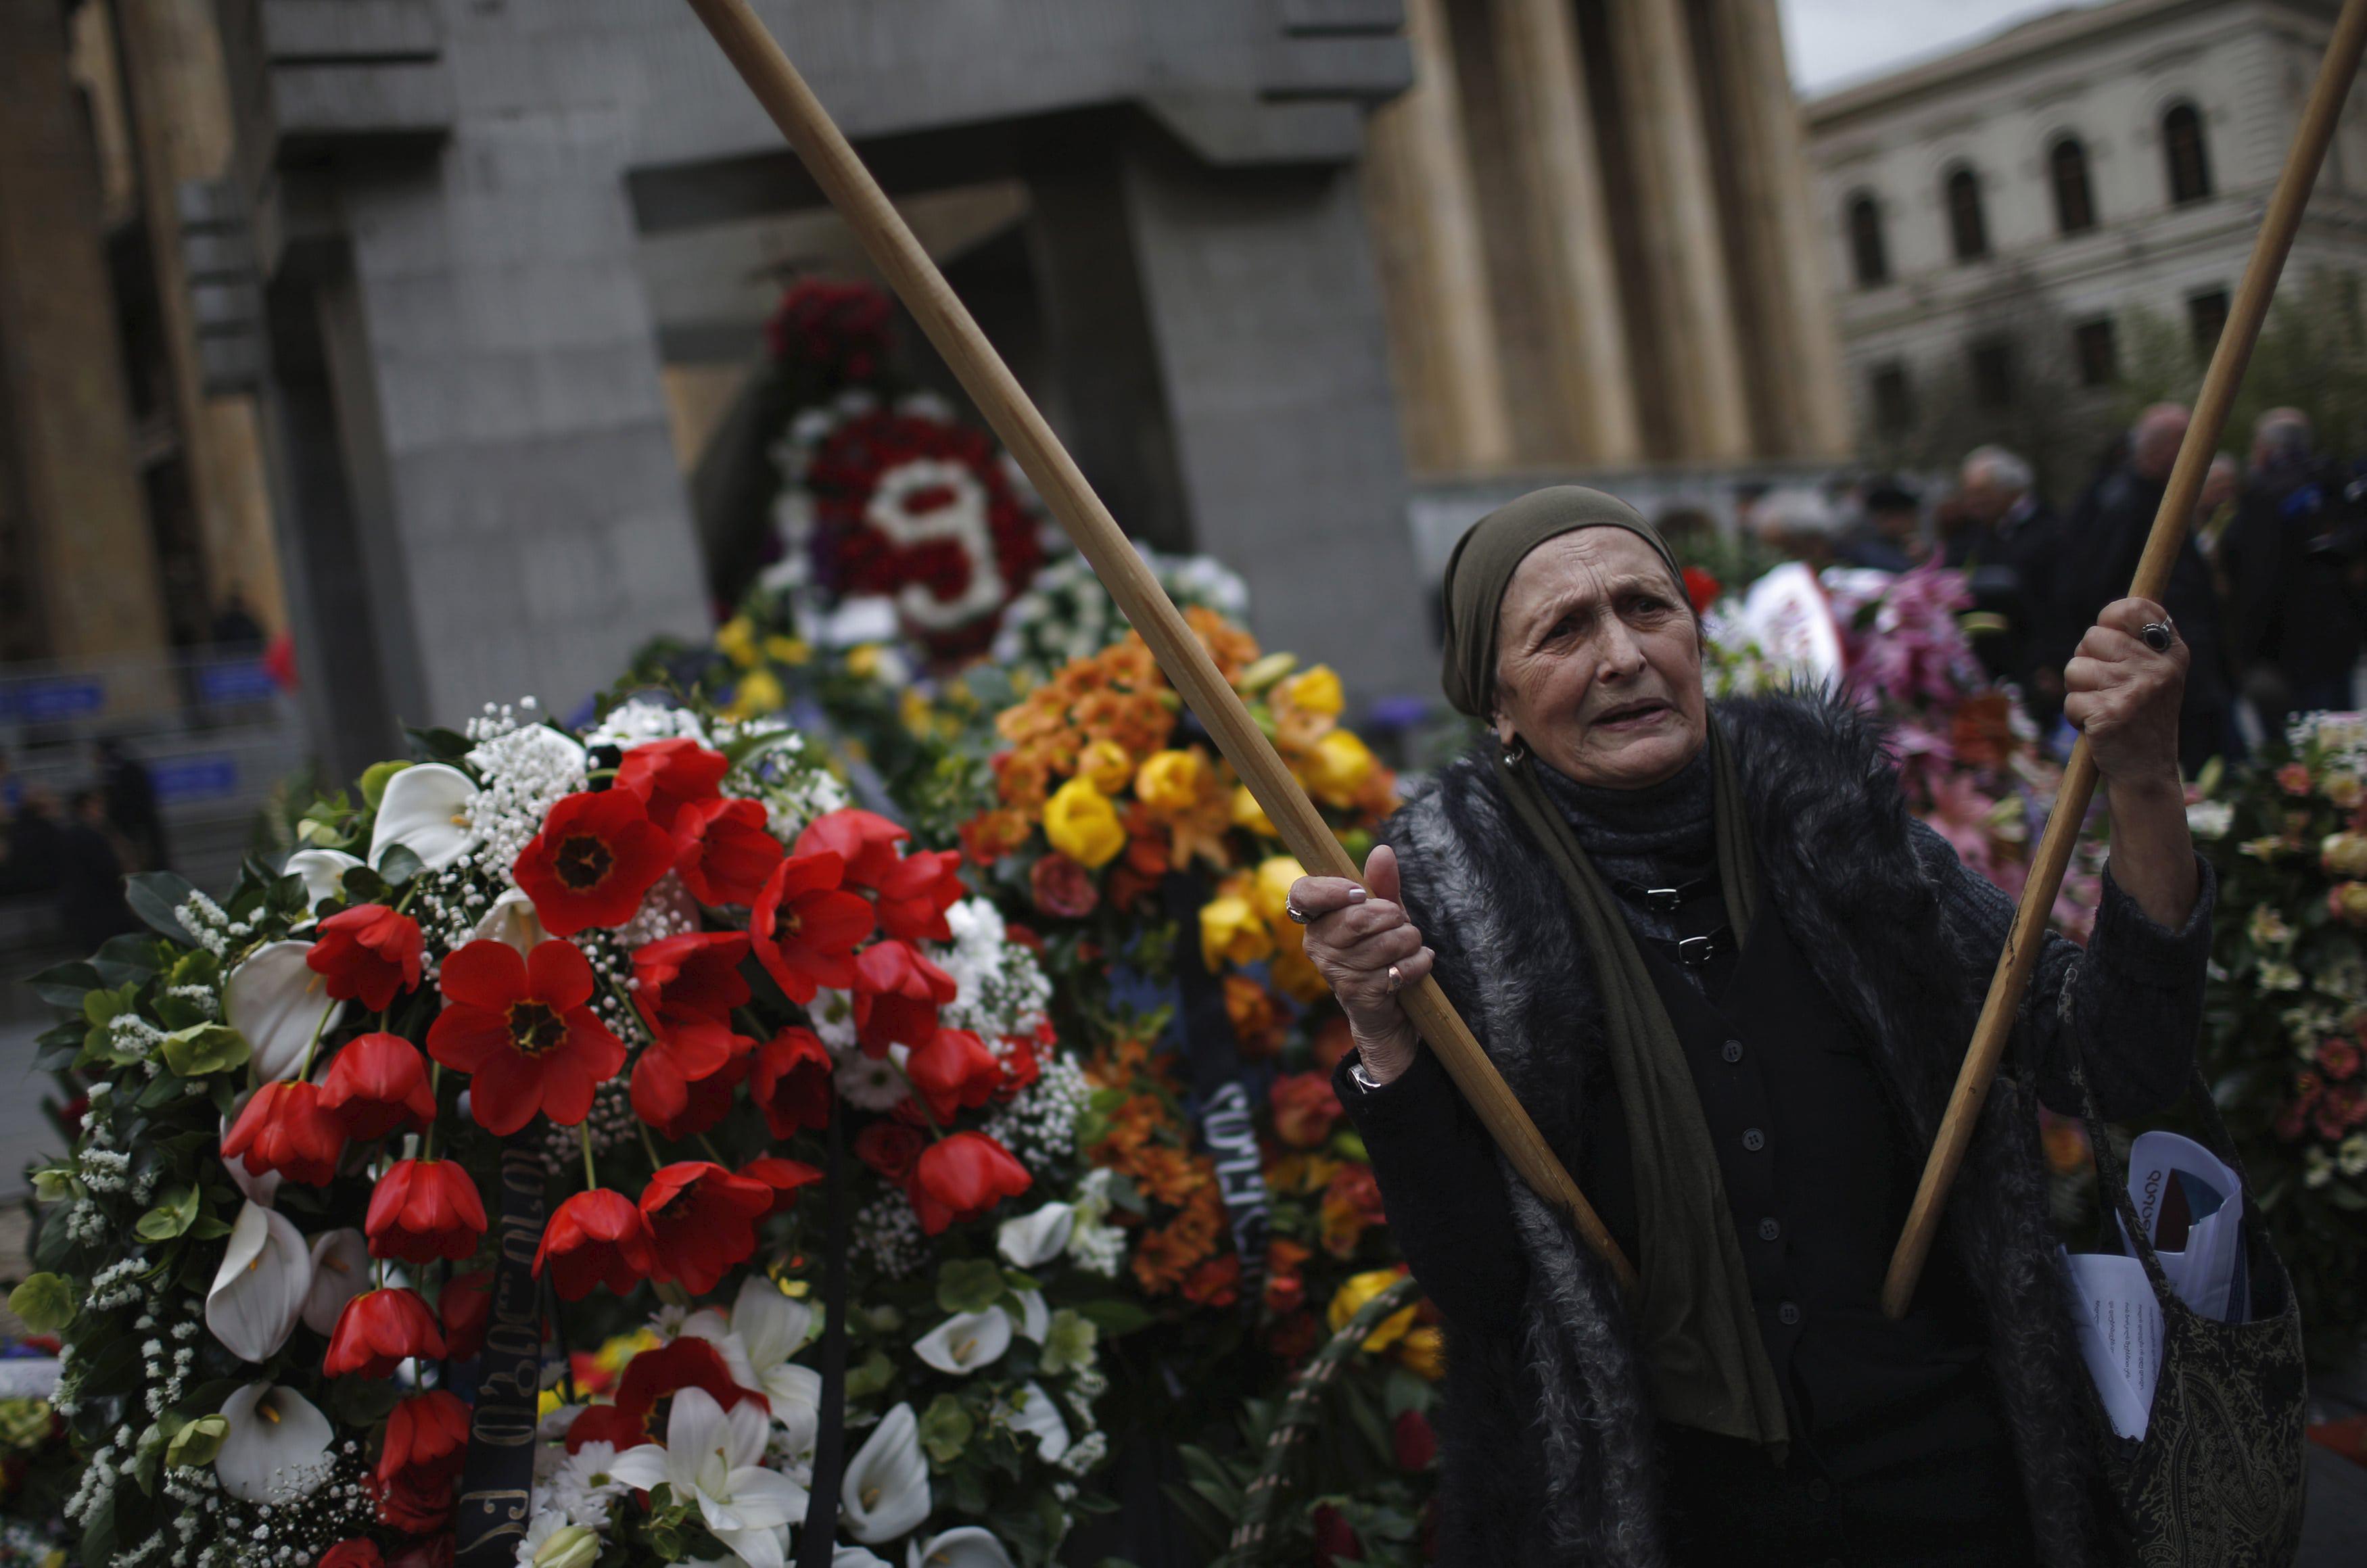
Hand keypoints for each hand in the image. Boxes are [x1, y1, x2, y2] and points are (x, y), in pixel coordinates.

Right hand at [1292, 844, 1432, 1085]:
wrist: (1389, 1013)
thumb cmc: (1383, 954)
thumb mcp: (1385, 916)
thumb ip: (1382, 884)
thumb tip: (1382, 851)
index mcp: (1318, 920)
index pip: (1303, 893)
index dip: (1330, 890)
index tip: (1358, 893)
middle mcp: (1318, 945)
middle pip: (1360, 917)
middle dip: (1395, 917)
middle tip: (1400, 925)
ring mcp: (1336, 971)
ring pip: (1388, 941)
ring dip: (1411, 942)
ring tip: (1407, 950)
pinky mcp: (1358, 994)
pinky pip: (1399, 968)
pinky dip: (1418, 965)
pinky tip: (1412, 969)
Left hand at [2064, 597, 2187, 789]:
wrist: (2146, 772)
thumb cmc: (2141, 720)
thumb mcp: (2154, 677)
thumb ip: (2136, 645)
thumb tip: (2110, 614)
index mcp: (2171, 654)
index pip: (2133, 608)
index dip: (2110, 617)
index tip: (2108, 638)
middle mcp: (2158, 668)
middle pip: (2092, 637)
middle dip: (2086, 662)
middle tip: (2105, 688)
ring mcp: (2136, 690)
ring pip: (2074, 668)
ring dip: (2078, 691)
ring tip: (2102, 708)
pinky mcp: (2111, 714)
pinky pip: (2070, 701)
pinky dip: (2075, 716)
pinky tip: (2098, 728)